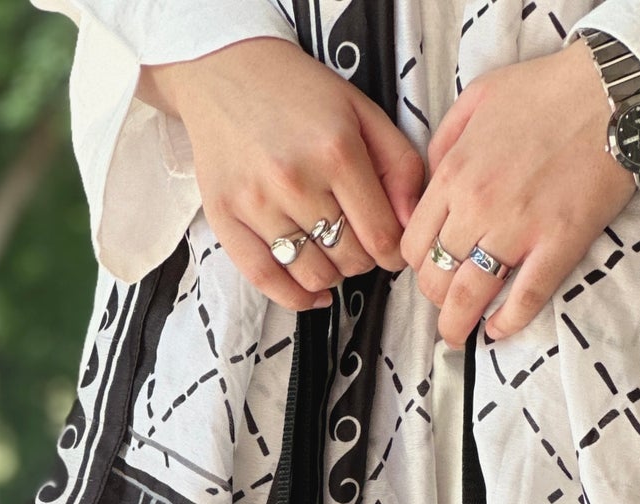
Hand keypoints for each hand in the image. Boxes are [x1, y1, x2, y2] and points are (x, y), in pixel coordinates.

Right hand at [141, 38, 425, 311]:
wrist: (225, 69)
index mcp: (336, 151)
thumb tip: (413, 225)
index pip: (382, 237)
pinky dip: (296, 297)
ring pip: (313, 276)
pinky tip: (313, 292)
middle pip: (350, 260)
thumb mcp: (363, 113)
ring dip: (332, 275)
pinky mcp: (225, 217)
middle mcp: (295, 179)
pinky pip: (266, 280)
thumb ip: (399, 167)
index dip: (395, 253)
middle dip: (363, 258)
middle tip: (356, 240)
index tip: (391, 248)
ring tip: (331, 253)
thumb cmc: (300, 93)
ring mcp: (256, 202)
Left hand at [401, 40, 635, 347]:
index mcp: (454, 173)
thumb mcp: (476, 98)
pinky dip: (507, 323)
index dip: (417, 263)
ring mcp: (519, 230)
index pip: (414, 241)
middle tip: (444, 303)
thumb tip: (432, 181)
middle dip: (434, 297)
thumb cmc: (547, 91)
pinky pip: (524, 299)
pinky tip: (497, 331)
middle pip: (436, 276)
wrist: (609, 94)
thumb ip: (445, 142)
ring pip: (470, 295)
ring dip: (458, 324)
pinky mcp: (558, 245)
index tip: (428, 268)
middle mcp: (479, 206)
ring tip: (458, 335)